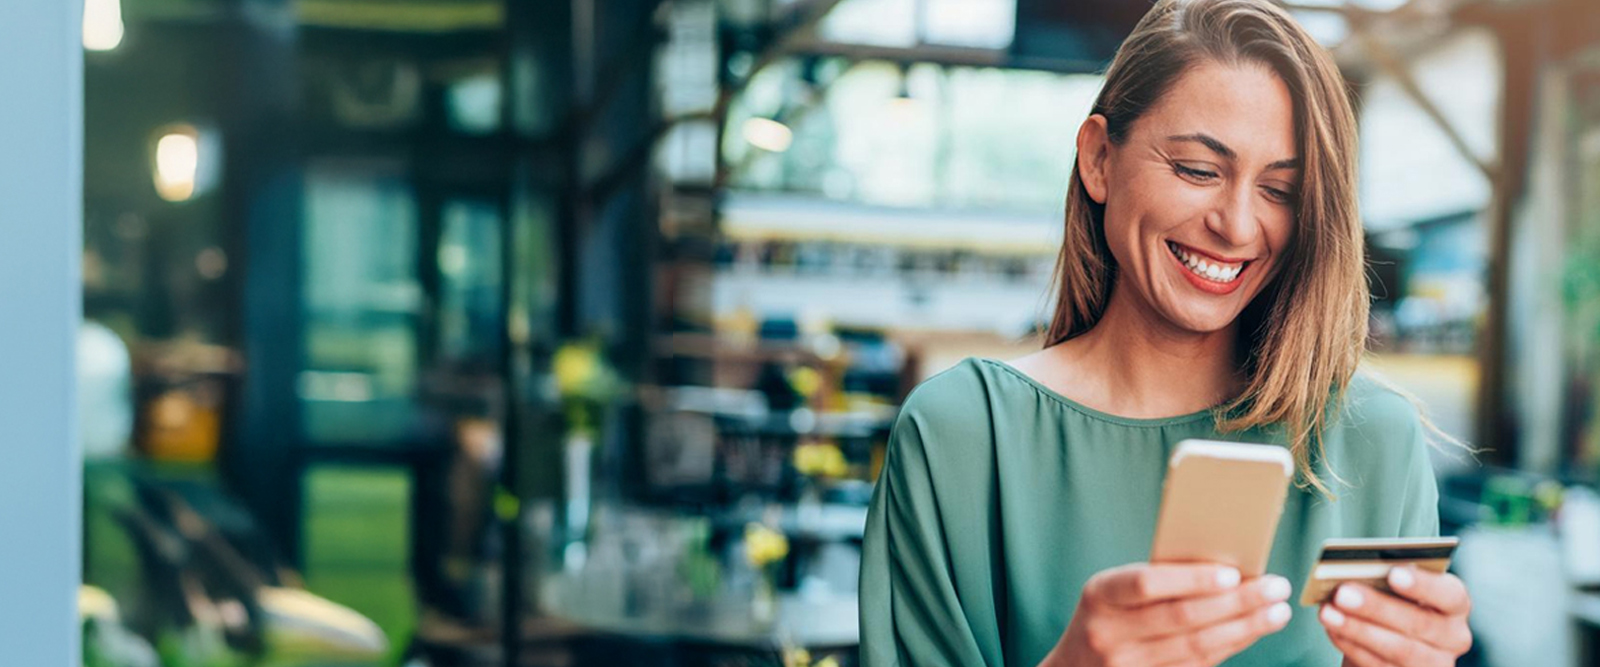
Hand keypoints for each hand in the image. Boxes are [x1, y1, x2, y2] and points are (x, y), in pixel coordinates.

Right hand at [1043, 563, 1293, 666]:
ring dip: (1244, 628)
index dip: (1191, 579)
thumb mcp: (1113, 591)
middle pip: (1182, 618)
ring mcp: (1127, 665)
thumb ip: (1155, 581)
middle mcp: (1109, 633)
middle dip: (1236, 602)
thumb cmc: (1106, 615)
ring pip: (1196, 647)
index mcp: (1100, 595)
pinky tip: (1251, 632)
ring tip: (1276, 612)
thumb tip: (1224, 568)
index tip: (1233, 573)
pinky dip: (1229, 647)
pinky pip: (1197, 666)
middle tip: (1275, 587)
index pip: (1148, 584)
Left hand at [1318, 566, 1472, 666]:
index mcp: (1454, 605)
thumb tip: (1354, 572)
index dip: (1423, 584)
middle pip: (1420, 623)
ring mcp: (1434, 663)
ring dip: (1358, 630)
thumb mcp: (1396, 590)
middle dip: (1377, 607)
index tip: (1394, 572)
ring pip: (1399, 649)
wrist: (1389, 645)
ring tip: (1328, 613)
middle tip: (1343, 593)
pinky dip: (1352, 646)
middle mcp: (1452, 637)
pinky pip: (1379, 666)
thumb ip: (1384, 580)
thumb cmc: (1394, 605)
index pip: (1450, 594)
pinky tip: (1333, 631)